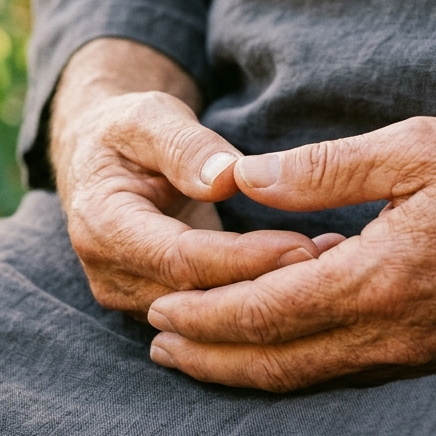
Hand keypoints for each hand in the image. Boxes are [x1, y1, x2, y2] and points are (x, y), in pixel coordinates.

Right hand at [50, 38, 340, 317]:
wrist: (103, 159)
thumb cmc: (130, 131)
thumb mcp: (150, 117)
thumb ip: (185, 146)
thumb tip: (226, 179)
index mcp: (102, 224)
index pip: (180, 259)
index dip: (243, 258)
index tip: (302, 246)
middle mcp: (110, 273)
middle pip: (197, 298)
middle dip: (266, 283)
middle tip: (333, 259)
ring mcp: (130, 297)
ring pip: (208, 318)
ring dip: (268, 296)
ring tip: (330, 264)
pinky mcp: (154, 307)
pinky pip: (210, 317)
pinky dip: (256, 299)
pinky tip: (306, 277)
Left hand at [145, 61, 435, 390]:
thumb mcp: (416, 145)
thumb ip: (326, 167)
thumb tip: (247, 176)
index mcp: (383, 277)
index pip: (268, 311)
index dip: (208, 315)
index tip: (161, 310)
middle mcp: (398, 330)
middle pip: (282, 363)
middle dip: (213, 361)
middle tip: (159, 350)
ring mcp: (421, 351)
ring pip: (314, 377)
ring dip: (250, 371)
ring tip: (200, 360)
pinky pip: (352, 372)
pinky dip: (300, 366)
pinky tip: (278, 347)